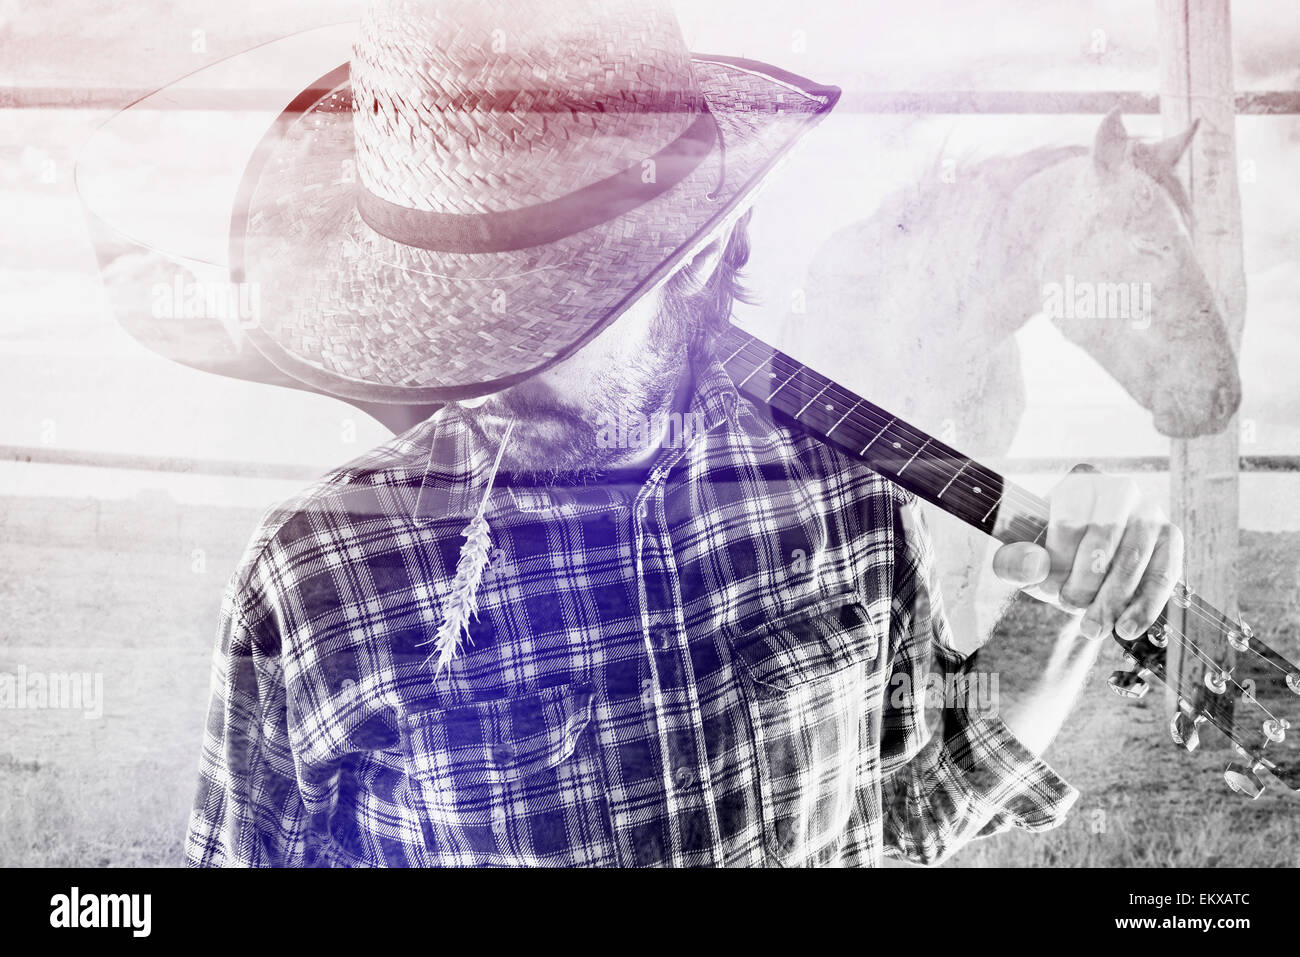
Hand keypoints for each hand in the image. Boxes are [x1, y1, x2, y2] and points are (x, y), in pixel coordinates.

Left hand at [990, 466, 1183, 640]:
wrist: (1081, 567)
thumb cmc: (1052, 558)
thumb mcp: (1024, 558)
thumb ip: (1015, 561)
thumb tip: (1035, 565)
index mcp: (1080, 483)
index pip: (1070, 521)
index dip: (1058, 560)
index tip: (1046, 588)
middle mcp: (1119, 491)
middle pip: (1103, 537)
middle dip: (1084, 582)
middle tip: (1067, 606)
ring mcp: (1149, 513)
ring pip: (1132, 558)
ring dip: (1111, 599)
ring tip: (1092, 627)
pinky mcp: (1171, 539)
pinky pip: (1163, 574)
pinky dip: (1145, 605)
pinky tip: (1126, 627)